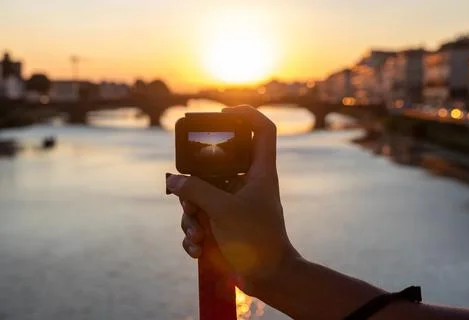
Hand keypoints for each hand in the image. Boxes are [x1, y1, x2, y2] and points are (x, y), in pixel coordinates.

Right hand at [167, 106, 298, 292]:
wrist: (266, 278)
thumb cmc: (256, 240)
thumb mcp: (222, 210)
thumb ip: (196, 191)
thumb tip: (172, 180)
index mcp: (260, 171)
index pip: (263, 130)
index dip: (247, 114)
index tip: (223, 112)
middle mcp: (247, 182)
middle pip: (214, 165)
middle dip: (194, 185)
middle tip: (190, 200)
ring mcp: (234, 202)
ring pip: (202, 194)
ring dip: (191, 216)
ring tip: (198, 234)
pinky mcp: (224, 221)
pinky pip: (201, 216)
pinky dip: (195, 232)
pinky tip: (198, 248)